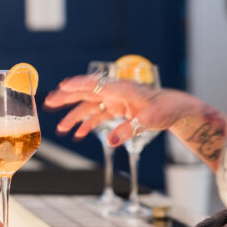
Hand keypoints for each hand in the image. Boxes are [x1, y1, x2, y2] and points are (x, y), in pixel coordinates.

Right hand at [44, 75, 199, 147]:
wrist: (177, 110)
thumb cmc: (166, 109)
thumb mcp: (149, 121)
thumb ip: (128, 130)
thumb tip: (110, 141)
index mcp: (121, 89)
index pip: (94, 85)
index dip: (77, 85)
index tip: (61, 86)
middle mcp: (115, 93)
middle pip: (86, 94)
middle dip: (67, 98)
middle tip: (49, 102)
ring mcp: (116, 101)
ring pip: (89, 107)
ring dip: (75, 117)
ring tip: (61, 128)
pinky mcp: (118, 109)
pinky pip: (99, 116)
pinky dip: (88, 124)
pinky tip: (79, 134)